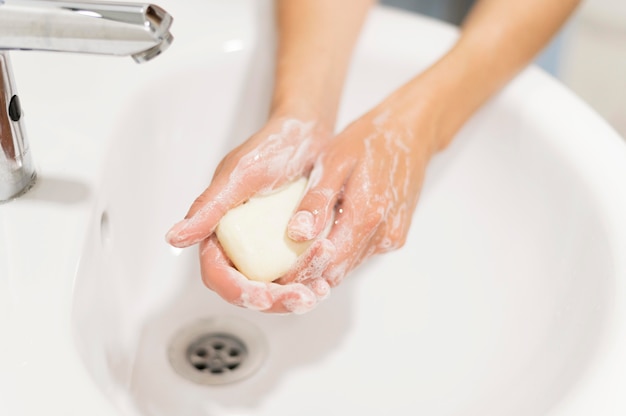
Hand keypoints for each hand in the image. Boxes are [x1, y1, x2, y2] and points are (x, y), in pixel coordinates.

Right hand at [166, 115, 334, 313]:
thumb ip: (208, 208)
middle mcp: (241, 244)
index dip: (238, 291)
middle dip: (273, 301)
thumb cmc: (271, 146)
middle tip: (301, 298)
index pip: (218, 274)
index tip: (262, 295)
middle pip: (248, 290)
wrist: (306, 135)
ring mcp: (266, 247)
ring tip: (318, 293)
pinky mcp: (289, 247)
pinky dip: (309, 282)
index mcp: (219, 231)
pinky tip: (325, 282)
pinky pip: (295, 275)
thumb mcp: (239, 175)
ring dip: (293, 297)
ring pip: (274, 288)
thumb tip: (174, 238)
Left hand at [283, 102, 437, 289]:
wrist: (411, 133)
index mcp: (366, 217)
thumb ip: (317, 200)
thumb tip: (297, 234)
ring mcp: (392, 237)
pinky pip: (362, 252)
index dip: (300, 273)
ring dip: (326, 261)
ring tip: (298, 250)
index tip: (275, 273)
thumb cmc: (370, 141)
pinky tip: (327, 233)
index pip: (327, 265)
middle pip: (338, 272)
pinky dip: (342, 250)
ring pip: (349, 265)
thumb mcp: (334, 161)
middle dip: (309, 272)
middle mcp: (384, 235)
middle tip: (280, 266)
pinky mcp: (395, 235)